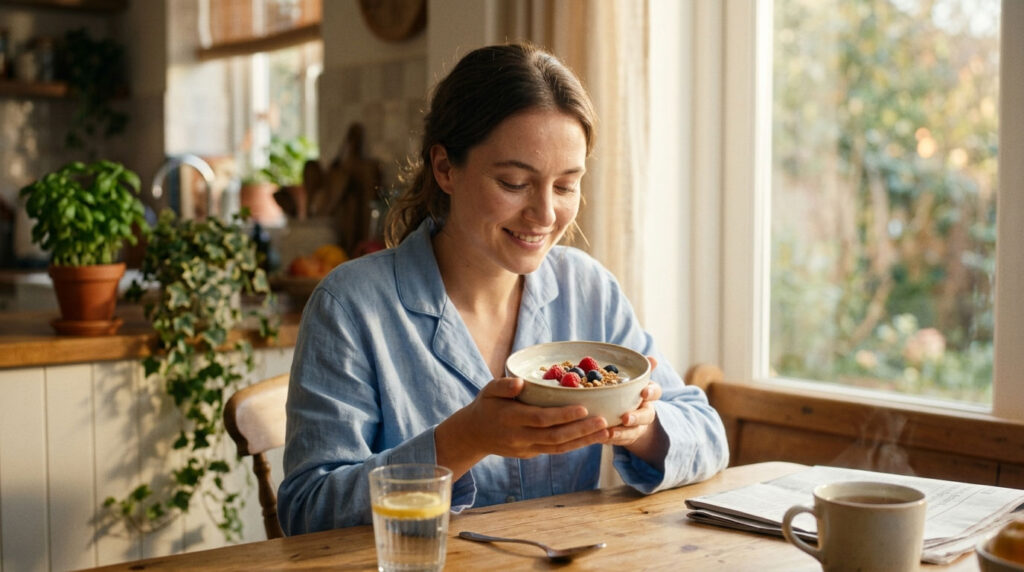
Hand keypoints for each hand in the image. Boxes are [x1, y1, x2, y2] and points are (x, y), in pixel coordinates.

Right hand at [435, 377, 609, 478]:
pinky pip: (555, 450)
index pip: (541, 419)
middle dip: (581, 430)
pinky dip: (575, 446)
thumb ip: (503, 386)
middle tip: (604, 421)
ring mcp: (527, 448)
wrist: (473, 435)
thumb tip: (521, 383)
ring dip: (584, 441)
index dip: (563, 415)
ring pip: (559, 447)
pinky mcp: (531, 454)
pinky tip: (592, 438)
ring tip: (605, 432)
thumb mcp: (488, 390)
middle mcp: (520, 437)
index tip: (584, 408)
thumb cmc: (485, 406)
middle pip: (555, 436)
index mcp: (511, 419)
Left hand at [606, 356, 667, 468]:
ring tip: (609, 432)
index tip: (644, 392)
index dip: (651, 392)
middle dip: (636, 417)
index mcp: (648, 395)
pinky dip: (610, 440)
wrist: (630, 416)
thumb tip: (652, 358)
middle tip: (625, 418)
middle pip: (646, 416)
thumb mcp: (633, 379)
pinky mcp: (626, 438)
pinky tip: (600, 438)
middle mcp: (645, 412)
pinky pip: (619, 441)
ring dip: (622, 433)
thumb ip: (640, 369)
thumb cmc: (629, 392)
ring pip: (632, 432)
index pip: (655, 392)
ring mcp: (637, 427)